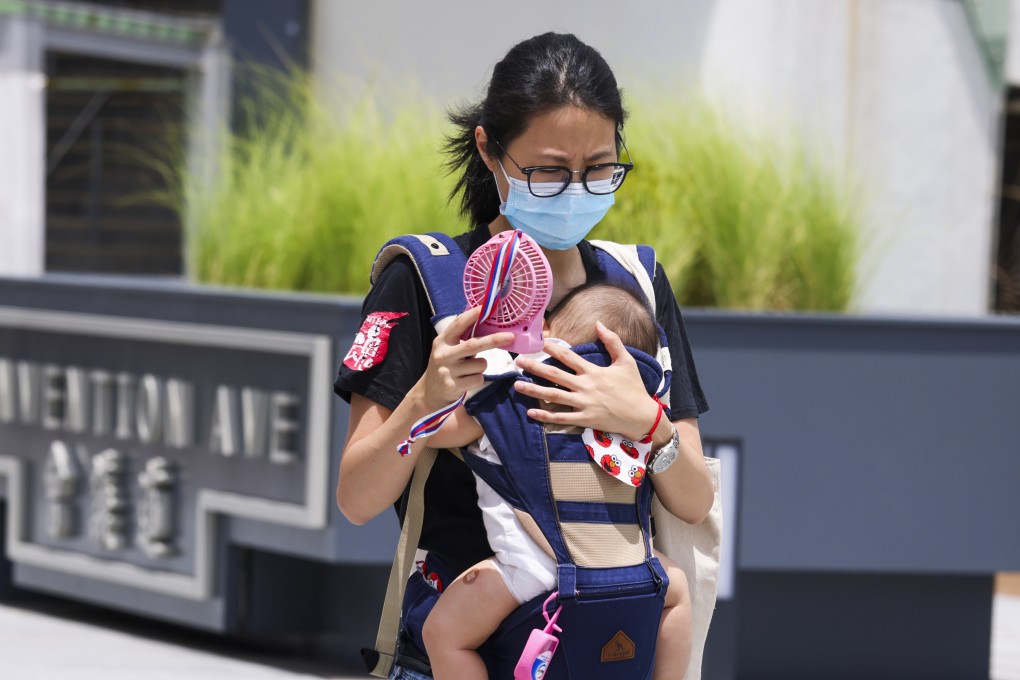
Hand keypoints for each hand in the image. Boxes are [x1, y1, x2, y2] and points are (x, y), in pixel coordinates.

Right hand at [421, 307, 514, 410]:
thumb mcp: (448, 349)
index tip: (486, 307)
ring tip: (469, 370)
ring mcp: (447, 371)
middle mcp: (443, 355)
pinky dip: (477, 379)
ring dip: (481, 366)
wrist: (430, 392)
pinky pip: (478, 379)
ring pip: (480, 364)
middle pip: (474, 344)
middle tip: (510, 336)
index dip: (472, 315)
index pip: (458, 324)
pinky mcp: (452, 386)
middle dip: (494, 339)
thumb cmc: (446, 366)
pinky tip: (466, 381)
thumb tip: (486, 322)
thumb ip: (462, 338)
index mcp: (442, 341)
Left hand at [512, 320, 659, 439]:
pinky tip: (531, 412)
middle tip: (518, 362)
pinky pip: (561, 418)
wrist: (642, 416)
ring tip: (517, 385)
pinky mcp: (585, 419)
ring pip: (554, 396)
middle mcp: (586, 387)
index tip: (539, 343)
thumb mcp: (626, 361)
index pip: (569, 357)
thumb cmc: (634, 388)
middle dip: (534, 368)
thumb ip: (613, 341)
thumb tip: (599, 323)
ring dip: (534, 390)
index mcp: (594, 371)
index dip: (553, 349)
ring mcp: (584, 404)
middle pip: (555, 375)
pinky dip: (545, 416)